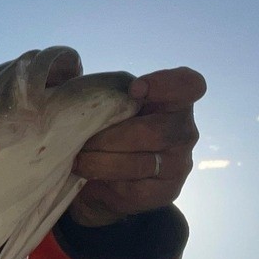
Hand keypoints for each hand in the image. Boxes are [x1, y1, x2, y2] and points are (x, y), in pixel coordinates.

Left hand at [67, 66, 205, 226]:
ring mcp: (179, 164)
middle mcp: (184, 132)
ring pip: (139, 161)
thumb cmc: (104, 133)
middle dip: (111, 136)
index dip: (166, 85)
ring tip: (79, 158)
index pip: (190, 86)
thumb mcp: (102, 105)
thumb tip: (68, 66)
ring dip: (101, 159)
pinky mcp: (166, 192)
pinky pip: (133, 186)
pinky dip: (105, 179)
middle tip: (85, 139)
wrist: (100, 184)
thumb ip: (97, 86)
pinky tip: (90, 175)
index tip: (134, 90)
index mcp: (174, 102)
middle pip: (154, 131)